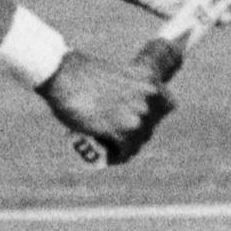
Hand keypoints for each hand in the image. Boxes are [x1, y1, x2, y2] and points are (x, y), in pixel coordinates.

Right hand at [42, 44, 173, 165]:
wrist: (62, 75)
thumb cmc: (81, 73)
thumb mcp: (116, 75)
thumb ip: (128, 90)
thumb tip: (126, 109)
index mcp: (151, 80)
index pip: (167, 105)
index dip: (152, 114)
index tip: (139, 117)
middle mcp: (150, 97)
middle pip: (151, 125)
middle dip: (136, 131)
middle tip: (118, 134)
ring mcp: (138, 115)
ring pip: (139, 140)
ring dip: (127, 145)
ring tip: (112, 147)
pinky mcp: (123, 132)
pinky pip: (126, 152)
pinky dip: (118, 156)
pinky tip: (110, 157)